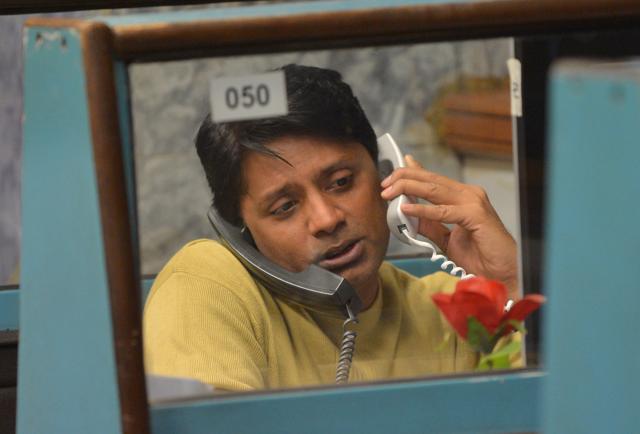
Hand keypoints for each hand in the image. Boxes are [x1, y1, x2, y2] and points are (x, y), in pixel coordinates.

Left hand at [380, 155, 517, 296]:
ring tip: (389, 192)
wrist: (503, 272)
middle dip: (404, 178)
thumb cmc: (481, 256)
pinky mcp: (475, 215)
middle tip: (384, 183)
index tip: (394, 170)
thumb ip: (430, 225)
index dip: (413, 171)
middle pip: (430, 180)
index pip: (434, 179)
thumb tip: (408, 214)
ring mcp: (473, 202)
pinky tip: (407, 208)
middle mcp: (469, 194)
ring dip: (408, 189)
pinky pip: (444, 211)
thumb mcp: (447, 239)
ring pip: (434, 189)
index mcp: (463, 197)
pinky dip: (423, 210)